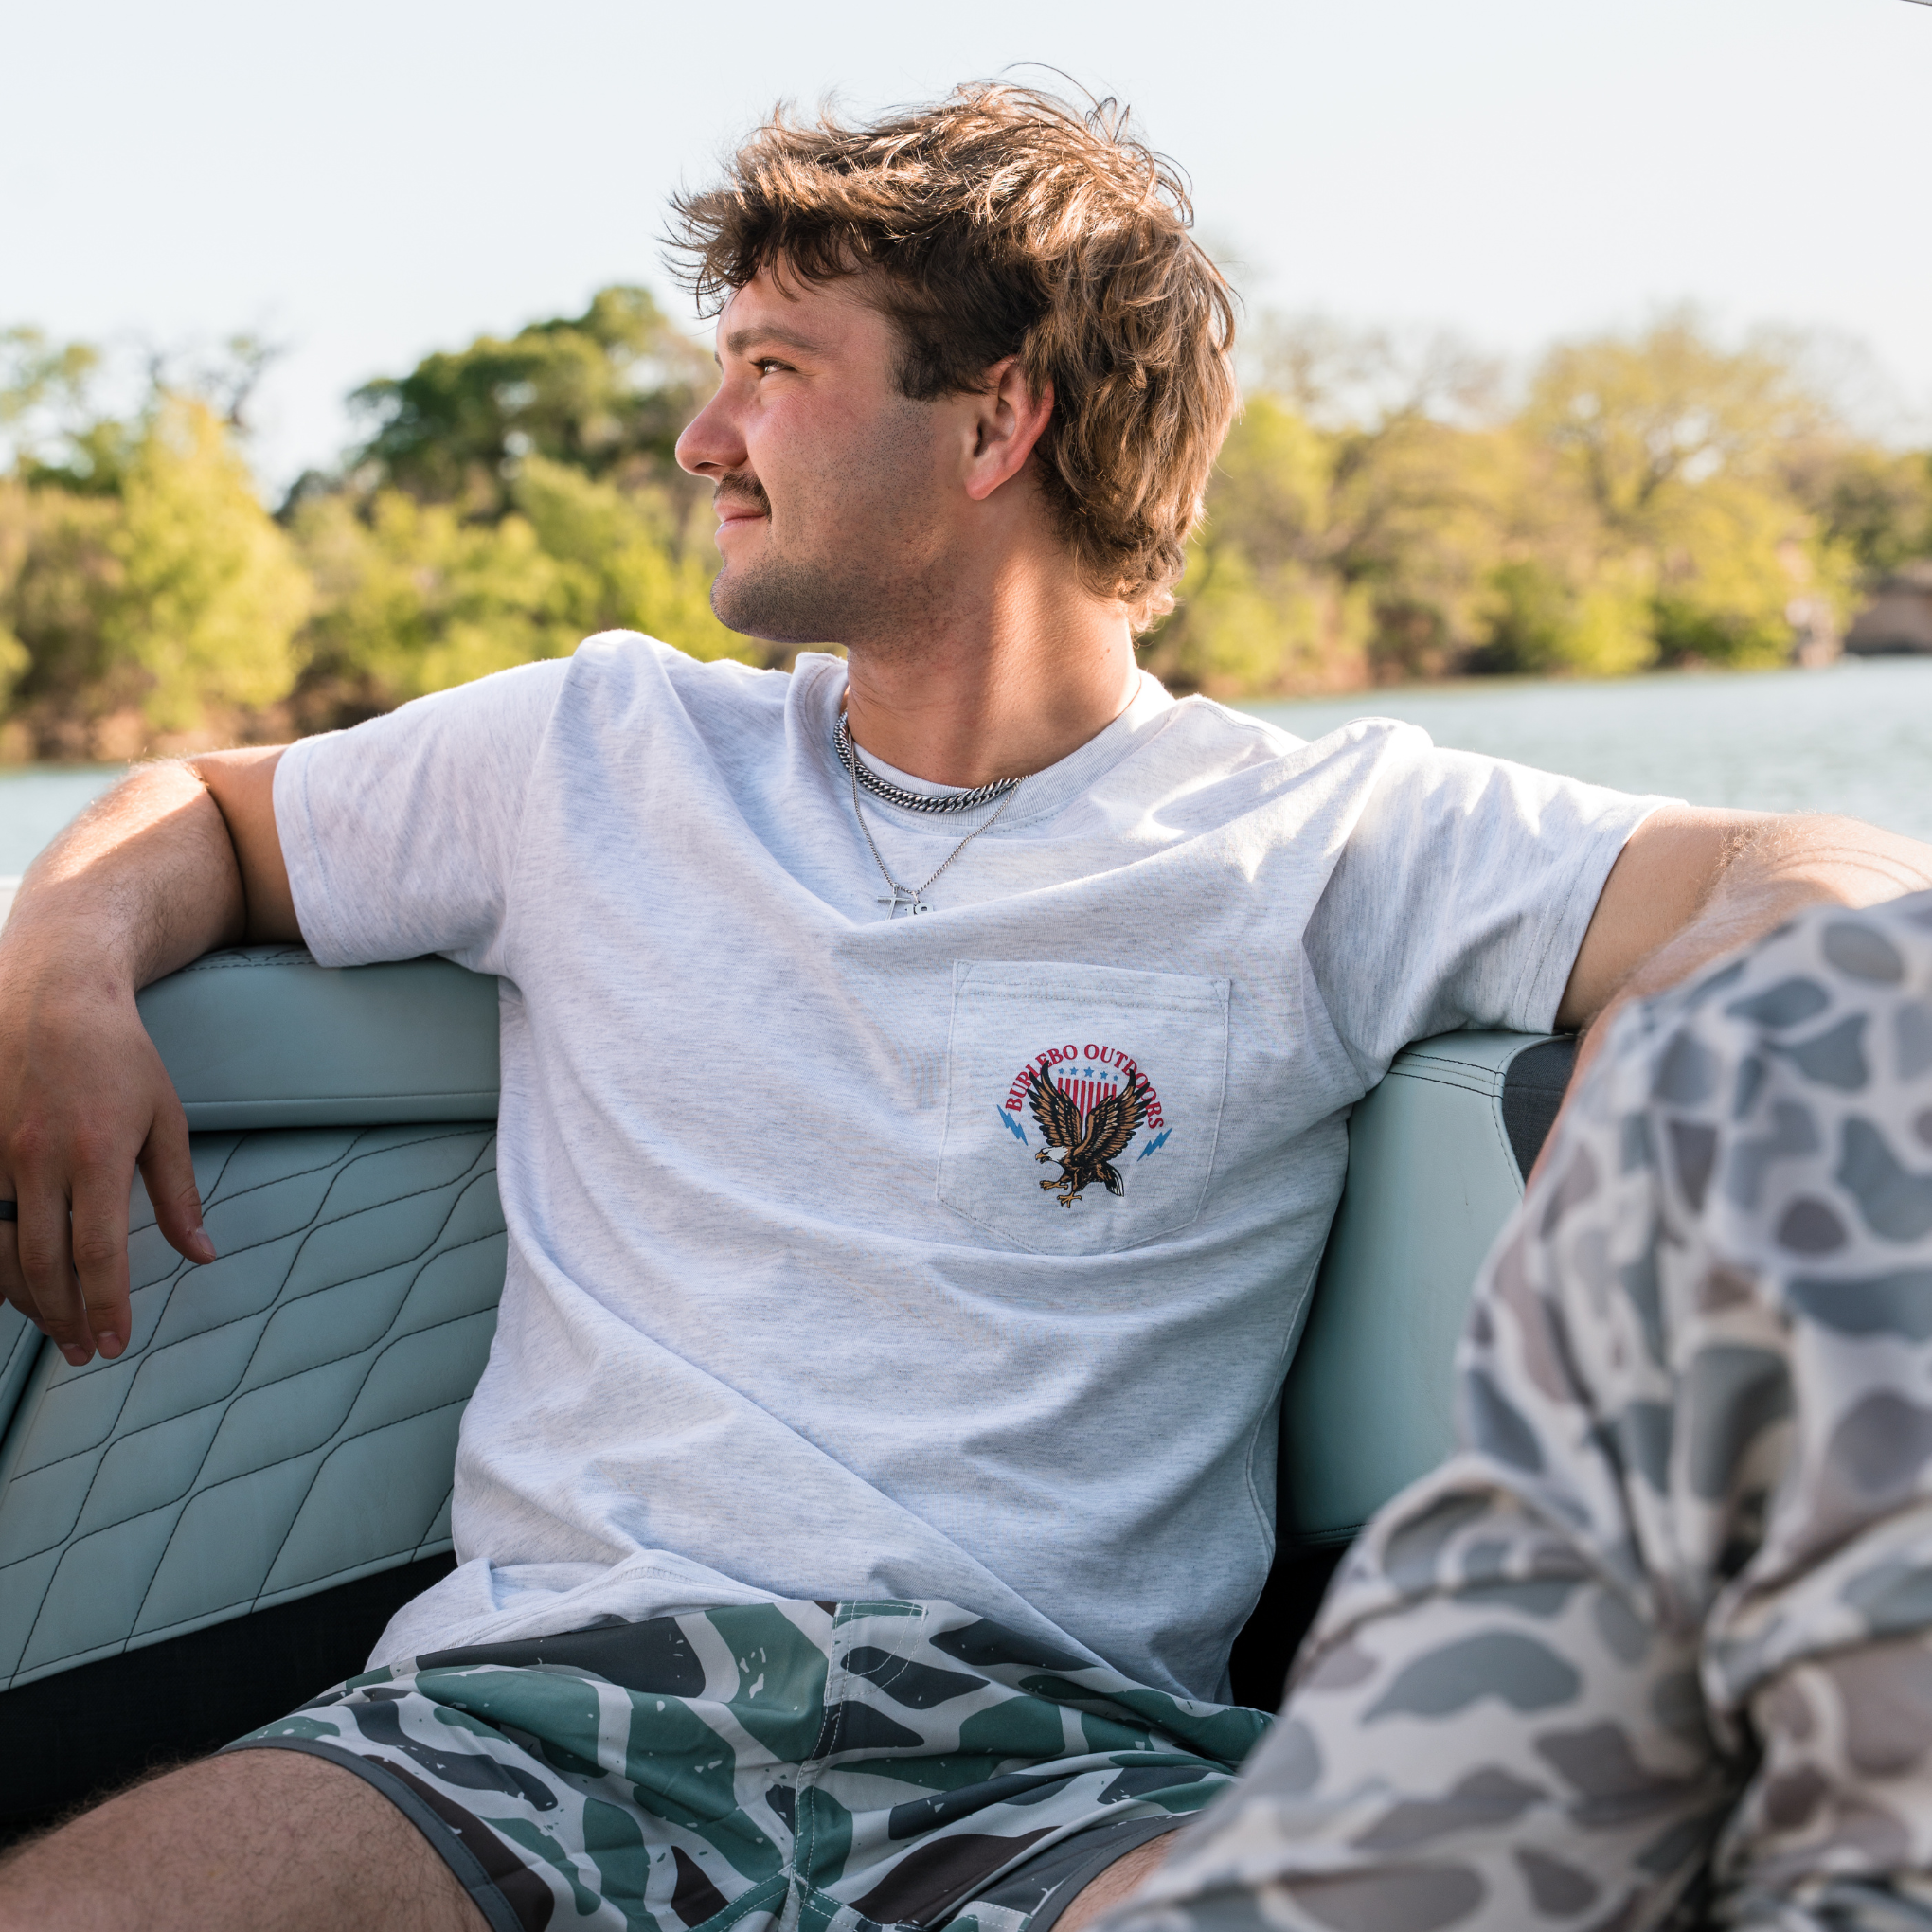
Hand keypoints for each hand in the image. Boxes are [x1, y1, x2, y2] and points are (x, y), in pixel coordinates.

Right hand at [0, 952, 214, 1365]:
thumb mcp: (166, 1120)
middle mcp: (35, 1159)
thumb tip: (201, 1254)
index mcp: (95, 1153)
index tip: (113, 1344)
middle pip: (40, 1263)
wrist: (51, 997)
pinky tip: (11, 1288)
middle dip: (63, 1316)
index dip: (104, 1305)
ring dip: (25, 1300)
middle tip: (83, 1350)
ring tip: (54, 1328)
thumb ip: (179, 1193)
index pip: (97, 1251)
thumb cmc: (119, 1058)